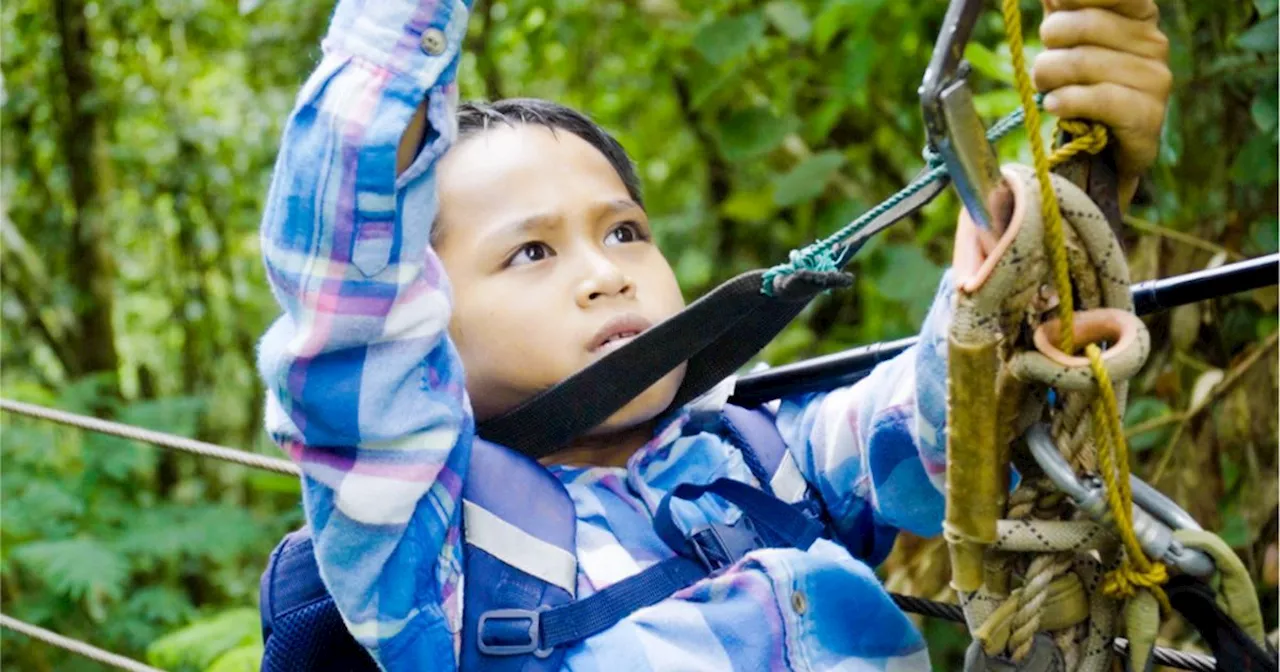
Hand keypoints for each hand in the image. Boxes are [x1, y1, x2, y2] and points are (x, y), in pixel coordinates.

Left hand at [1032, 0, 1171, 204]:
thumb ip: (1062, 10)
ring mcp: (1156, 80)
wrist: (1106, 154)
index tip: (1054, 4)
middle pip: (1083, 24)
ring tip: (1047, 91)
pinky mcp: (1148, 116)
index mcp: (1140, 15)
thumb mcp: (1070, 42)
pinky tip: (1055, 106)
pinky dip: (1067, 101)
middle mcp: (1154, 42)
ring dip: (1049, 79)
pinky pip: (1098, 99)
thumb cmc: (1085, 87)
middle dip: (1049, 46)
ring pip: (1083, 63)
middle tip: (1044, 68)